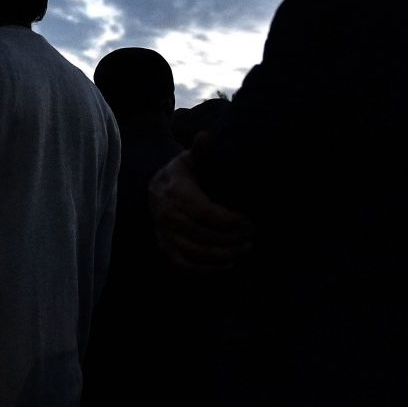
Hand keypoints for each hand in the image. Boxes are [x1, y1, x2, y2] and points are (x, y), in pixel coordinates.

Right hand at [150, 151, 251, 273]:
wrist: (155, 188)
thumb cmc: (181, 173)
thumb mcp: (189, 159)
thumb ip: (200, 151)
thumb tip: (206, 137)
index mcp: (176, 193)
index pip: (205, 212)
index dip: (230, 221)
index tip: (250, 224)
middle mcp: (168, 215)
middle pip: (203, 235)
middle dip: (231, 240)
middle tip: (252, 239)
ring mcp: (165, 234)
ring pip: (196, 252)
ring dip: (224, 255)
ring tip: (245, 250)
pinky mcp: (165, 247)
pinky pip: (185, 264)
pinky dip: (207, 269)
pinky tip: (228, 265)